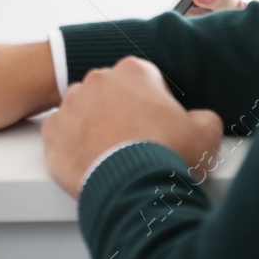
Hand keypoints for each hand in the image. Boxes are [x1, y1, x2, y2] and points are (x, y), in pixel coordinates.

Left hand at [42, 57, 222, 197]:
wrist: (133, 187)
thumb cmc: (167, 155)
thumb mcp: (205, 133)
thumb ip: (202, 117)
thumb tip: (200, 120)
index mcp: (133, 71)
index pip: (143, 78)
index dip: (153, 102)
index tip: (158, 123)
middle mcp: (97, 80)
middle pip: (111, 92)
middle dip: (121, 112)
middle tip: (136, 141)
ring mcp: (71, 104)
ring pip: (84, 110)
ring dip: (95, 126)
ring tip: (113, 154)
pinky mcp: (53, 131)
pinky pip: (62, 134)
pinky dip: (73, 146)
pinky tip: (92, 162)